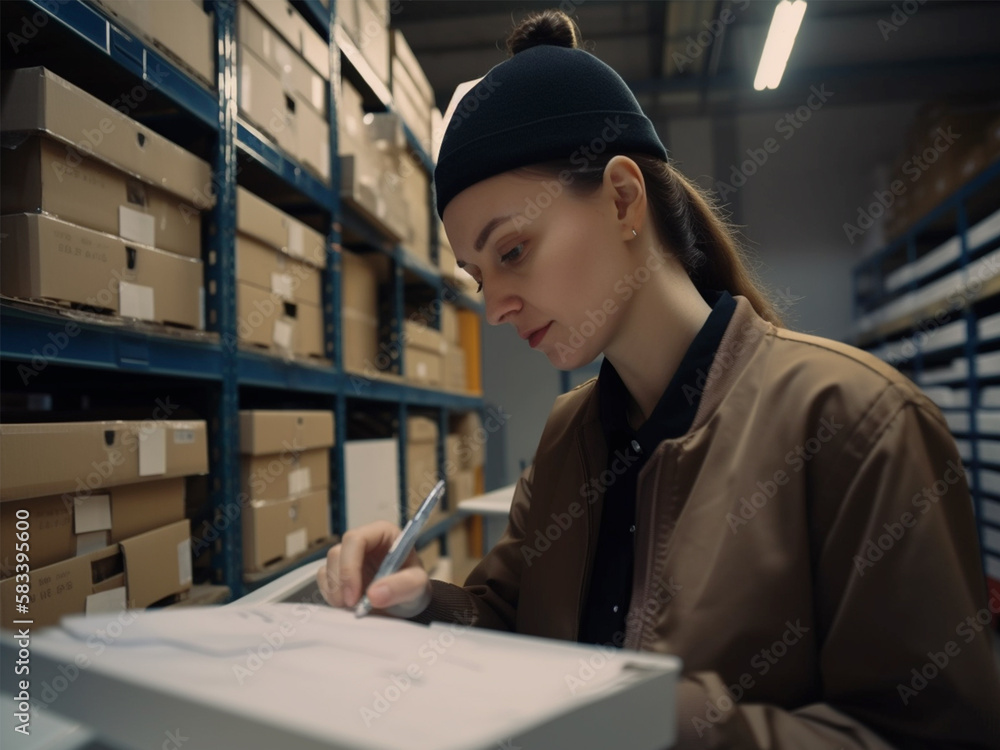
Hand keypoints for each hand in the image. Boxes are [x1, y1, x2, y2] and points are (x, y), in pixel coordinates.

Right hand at [317, 521, 431, 617]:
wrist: (407, 603)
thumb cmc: (414, 587)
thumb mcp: (417, 586)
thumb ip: (401, 587)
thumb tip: (374, 594)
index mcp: (382, 533)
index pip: (355, 539)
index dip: (350, 565)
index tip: (354, 595)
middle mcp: (363, 541)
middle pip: (337, 552)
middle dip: (341, 581)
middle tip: (351, 605)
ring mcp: (349, 556)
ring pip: (327, 566)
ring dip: (335, 590)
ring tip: (353, 607)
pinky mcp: (339, 571)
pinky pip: (323, 579)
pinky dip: (330, 594)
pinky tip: (346, 605)